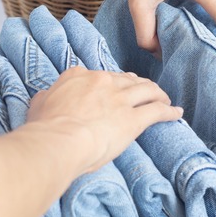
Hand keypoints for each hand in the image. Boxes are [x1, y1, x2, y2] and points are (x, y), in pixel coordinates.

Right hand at [26, 67, 181, 173]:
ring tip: (165, 99)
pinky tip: (176, 113)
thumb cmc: (45, 129)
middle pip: (126, 79)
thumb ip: (47, 98)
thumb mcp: (38, 105)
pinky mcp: (133, 119)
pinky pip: (157, 111)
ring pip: (146, 90)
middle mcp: (102, 82)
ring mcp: (119, 99)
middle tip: (145, 91)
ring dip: (158, 94)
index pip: (99, 75)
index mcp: (78, 77)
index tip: (114, 87)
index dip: (110, 81)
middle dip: (137, 84)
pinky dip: (169, 111)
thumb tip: (46, 98)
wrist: (58, 141)